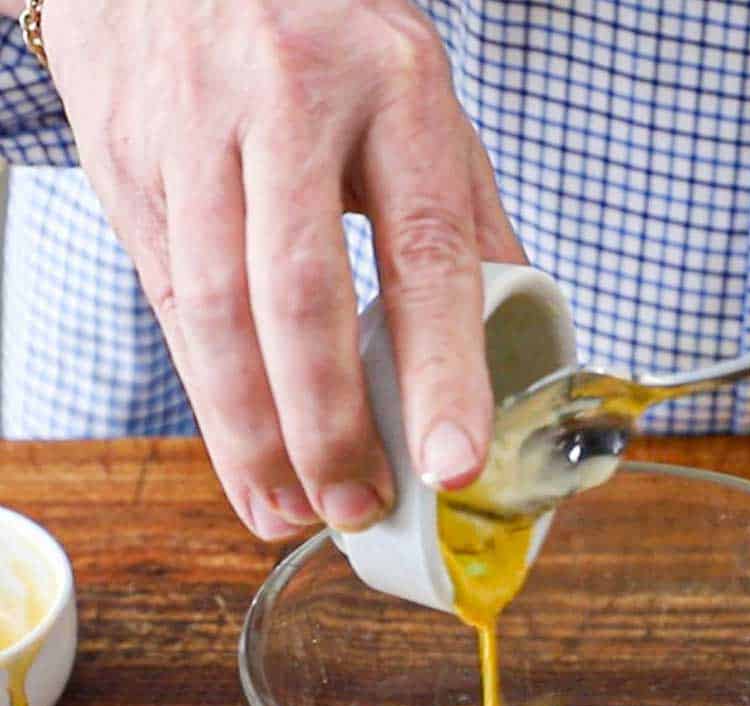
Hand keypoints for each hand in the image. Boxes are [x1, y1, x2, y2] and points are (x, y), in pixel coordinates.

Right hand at [39, 0, 522, 538]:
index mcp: (394, 88)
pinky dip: (212, 404)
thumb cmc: (326, 38)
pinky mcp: (132, 169)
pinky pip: (174, 307)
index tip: (451, 463)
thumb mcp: (421, 101)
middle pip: (300, 294)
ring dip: (258, 435)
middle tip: (359, 506)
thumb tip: (514, 343)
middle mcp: (287, 103)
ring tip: (298, 511)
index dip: (439, 369)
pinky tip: (246, 466)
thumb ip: (467, 221)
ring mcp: (195, 133)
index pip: (422, 250)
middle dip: (327, 424)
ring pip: (220, 312)